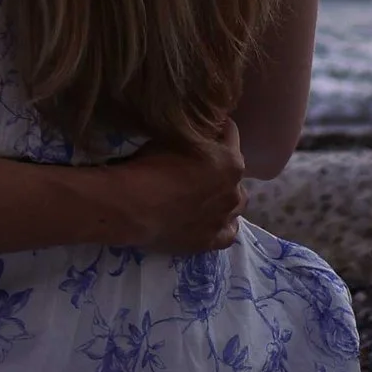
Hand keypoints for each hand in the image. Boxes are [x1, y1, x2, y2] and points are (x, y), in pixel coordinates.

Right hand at [104, 121, 246, 254]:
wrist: (134, 207)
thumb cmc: (151, 166)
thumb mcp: (174, 136)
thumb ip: (195, 135)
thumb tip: (200, 133)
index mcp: (230, 161)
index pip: (231, 135)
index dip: (216, 130)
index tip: (204, 130)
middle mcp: (234, 190)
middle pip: (235, 172)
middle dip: (222, 165)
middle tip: (199, 166)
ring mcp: (224, 218)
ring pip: (237, 203)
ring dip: (225, 195)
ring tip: (206, 194)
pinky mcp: (212, 241)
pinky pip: (229, 233)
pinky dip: (222, 224)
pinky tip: (210, 220)